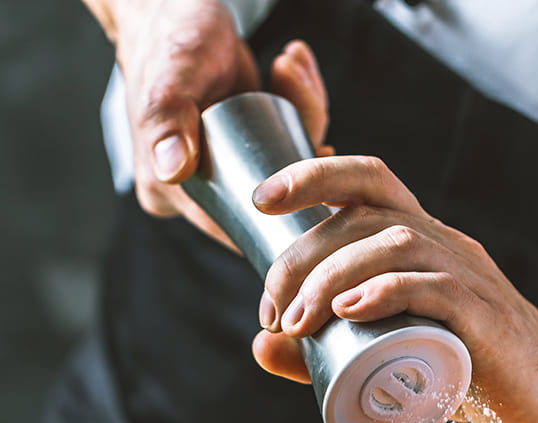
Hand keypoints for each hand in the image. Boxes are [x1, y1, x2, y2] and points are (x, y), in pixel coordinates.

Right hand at [107, 0, 329, 243]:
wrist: (171, 7)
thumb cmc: (166, 39)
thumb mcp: (170, 79)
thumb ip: (167, 120)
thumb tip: (173, 170)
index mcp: (171, 192)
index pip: (233, 228)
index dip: (281, 216)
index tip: (313, 174)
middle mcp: (198, 190)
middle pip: (269, 200)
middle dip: (302, 156)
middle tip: (305, 102)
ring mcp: (224, 169)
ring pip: (284, 170)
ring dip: (305, 119)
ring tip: (290, 69)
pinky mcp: (246, 147)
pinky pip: (286, 144)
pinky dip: (301, 107)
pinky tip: (295, 68)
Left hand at [249, 154, 537, 422]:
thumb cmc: (473, 376)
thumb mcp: (395, 358)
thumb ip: (326, 352)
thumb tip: (260, 345)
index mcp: (426, 245)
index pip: (370, 180)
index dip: (312, 175)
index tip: (261, 203)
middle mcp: (448, 247)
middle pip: (368, 213)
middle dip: (302, 254)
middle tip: (272, 312)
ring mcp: (472, 279)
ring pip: (395, 242)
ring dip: (331, 275)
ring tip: (298, 321)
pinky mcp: (487, 320)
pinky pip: (436, 286)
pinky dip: (385, 292)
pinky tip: (348, 311)